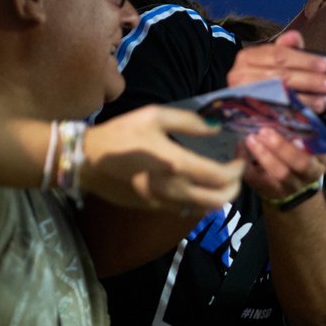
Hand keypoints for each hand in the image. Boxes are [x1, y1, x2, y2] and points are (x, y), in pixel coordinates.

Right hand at [83, 105, 244, 210]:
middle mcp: (175, 190)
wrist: (86, 161)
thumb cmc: (121, 135)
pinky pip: (188, 210)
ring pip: (206, 209)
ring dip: (220, 196)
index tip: (239, 156)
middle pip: (221, 200)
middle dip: (235, 187)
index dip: (237, 169)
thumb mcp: (154, 116)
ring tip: (221, 178)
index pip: (221, 176)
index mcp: (177, 165)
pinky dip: (202, 201)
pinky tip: (199, 185)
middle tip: (235, 171)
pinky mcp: (156, 209)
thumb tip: (216, 127)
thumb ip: (189, 122)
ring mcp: (165, 203)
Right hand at [226, 31, 325, 111]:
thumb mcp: (273, 61)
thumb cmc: (263, 80)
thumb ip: (287, 49)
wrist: (244, 104)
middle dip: (310, 80)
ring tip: (324, 102)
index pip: (279, 55)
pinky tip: (309, 115)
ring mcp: (243, 97)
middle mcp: (240, 76)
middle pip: (281, 76)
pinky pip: (275, 113)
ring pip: (279, 96)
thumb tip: (295, 36)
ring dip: (305, 99)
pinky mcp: (248, 115)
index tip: (325, 66)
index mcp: (248, 57)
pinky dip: (294, 113)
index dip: (304, 60)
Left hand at [244, 126, 325, 203]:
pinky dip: (247, 163)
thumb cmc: (297, 147)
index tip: (295, 133)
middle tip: (265, 131)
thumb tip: (292, 96)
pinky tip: (240, 147)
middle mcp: (311, 173)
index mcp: (325, 157)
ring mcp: (293, 185)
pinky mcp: (272, 191)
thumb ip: (303, 121)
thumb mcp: (307, 135)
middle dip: (282, 147)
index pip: (323, 151)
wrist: (289, 178)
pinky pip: (257, 179)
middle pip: (301, 163)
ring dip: (263, 155)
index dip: (309, 142)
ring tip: (250, 138)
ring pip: (280, 173)